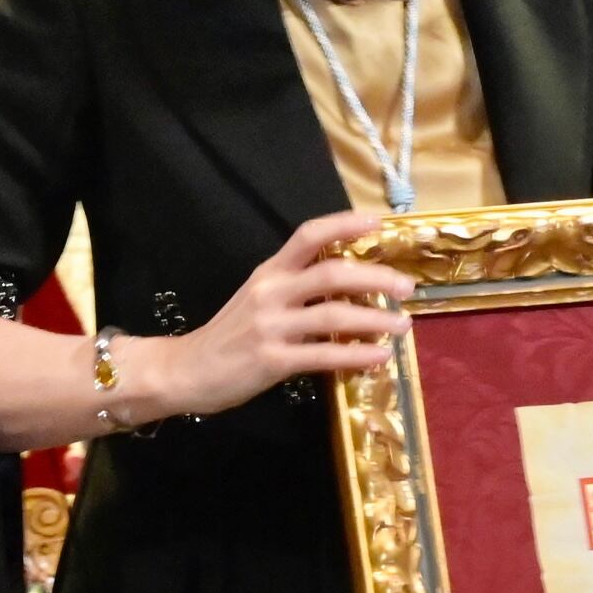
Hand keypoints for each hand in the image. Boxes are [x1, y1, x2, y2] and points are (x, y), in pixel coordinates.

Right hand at [151, 212, 415, 419]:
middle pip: (332, 273)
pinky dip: (357, 355)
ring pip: (334, 316)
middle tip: (407, 286)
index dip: (344, 224)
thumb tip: (350, 284)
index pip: (308, 235)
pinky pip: (325, 355)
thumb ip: (296, 287)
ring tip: (403, 325)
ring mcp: (271, 326)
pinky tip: (380, 357)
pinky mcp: (272, 360)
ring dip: (375, 319)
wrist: (185, 371)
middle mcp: (271, 292)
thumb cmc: (230, 335)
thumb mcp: (259, 298)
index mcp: (269, 272)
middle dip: (376, 277)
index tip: (378, 221)